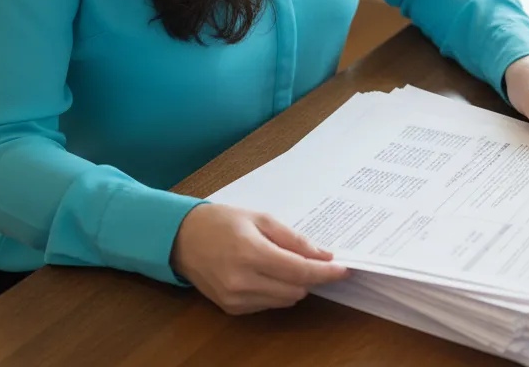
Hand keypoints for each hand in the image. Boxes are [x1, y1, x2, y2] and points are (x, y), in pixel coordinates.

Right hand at [170, 203, 348, 314]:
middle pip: (296, 288)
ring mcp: (236, 298)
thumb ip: (293, 239)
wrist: (182, 239)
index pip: (300, 270)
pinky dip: (277, 291)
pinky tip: (267, 273)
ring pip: (285, 300)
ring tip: (286, 262)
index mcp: (251, 253)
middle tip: (317, 259)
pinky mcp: (231, 308)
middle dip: (312, 276)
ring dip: (295, 284)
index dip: (326, 272)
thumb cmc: (223, 222)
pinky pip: (268, 304)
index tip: (345, 269)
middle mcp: (242, 281)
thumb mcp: (261, 219)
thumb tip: (323, 255)